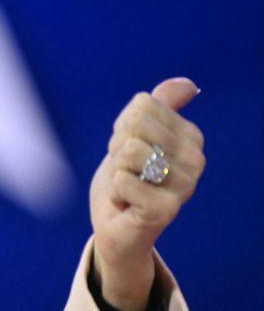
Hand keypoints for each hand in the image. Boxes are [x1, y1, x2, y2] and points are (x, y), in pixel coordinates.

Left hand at [89, 77, 205, 310]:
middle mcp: (196, 160)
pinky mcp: (165, 210)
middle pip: (134, 126)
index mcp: (191, 137)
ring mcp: (184, 186)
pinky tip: (125, 204)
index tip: (129, 151)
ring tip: (126, 186)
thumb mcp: (136, 135)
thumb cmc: (126, 178)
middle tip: (126, 171)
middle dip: (117, 148)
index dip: (122, 127)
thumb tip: (189, 85)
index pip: (141, 106)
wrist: (116, 226)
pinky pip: (122, 180)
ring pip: (129, 151)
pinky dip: (114, 191)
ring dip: (115, 170)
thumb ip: (160, 107)